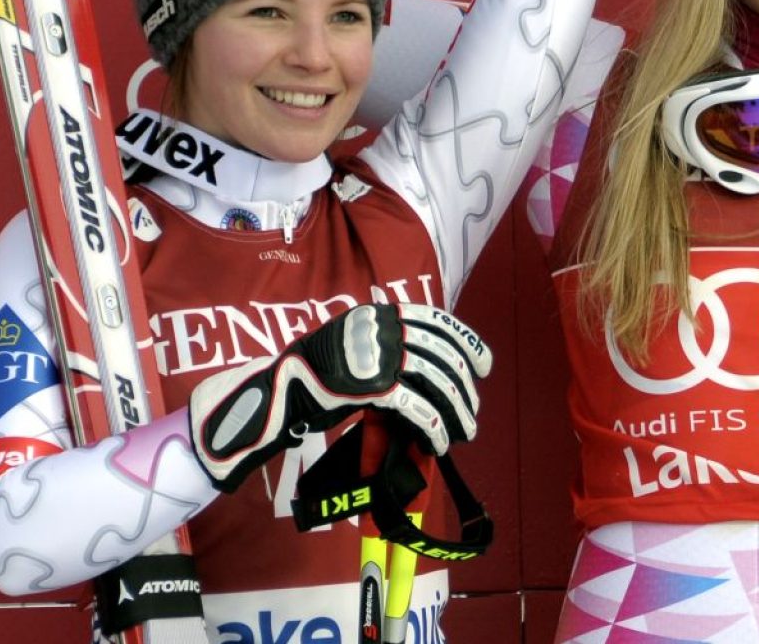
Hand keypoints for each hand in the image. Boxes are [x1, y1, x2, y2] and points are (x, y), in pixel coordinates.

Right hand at [188, 303, 492, 490]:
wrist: (273, 395)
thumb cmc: (314, 378)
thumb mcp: (355, 350)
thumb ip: (390, 351)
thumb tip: (434, 370)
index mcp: (378, 314)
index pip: (436, 321)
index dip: (466, 342)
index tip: (485, 364)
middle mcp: (379, 328)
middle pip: (440, 356)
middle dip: (463, 388)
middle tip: (473, 413)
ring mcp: (374, 355)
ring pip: (434, 382)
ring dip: (456, 410)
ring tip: (466, 431)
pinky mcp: (368, 386)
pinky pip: (414, 407)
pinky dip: (434, 427)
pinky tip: (440, 443)